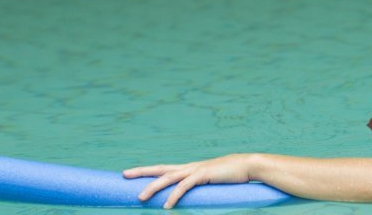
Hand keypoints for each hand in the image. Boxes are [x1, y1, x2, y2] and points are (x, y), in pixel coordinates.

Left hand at [123, 154, 252, 208]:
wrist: (248, 165)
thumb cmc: (232, 175)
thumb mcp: (212, 182)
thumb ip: (201, 187)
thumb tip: (193, 197)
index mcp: (190, 168)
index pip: (164, 169)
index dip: (148, 171)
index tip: (133, 173)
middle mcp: (189, 167)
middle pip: (160, 169)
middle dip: (142, 172)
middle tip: (124, 175)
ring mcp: (195, 169)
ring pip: (169, 178)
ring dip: (153, 187)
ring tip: (140, 197)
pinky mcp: (203, 175)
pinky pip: (185, 187)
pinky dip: (174, 196)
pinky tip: (167, 206)